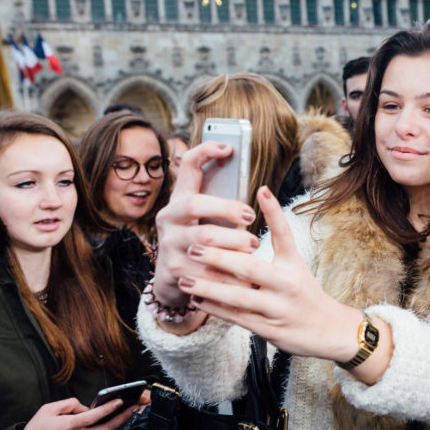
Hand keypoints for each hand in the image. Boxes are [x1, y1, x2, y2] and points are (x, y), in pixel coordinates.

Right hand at [17, 397, 136, 429]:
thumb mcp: (47, 410)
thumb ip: (68, 404)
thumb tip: (86, 407)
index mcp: (66, 426)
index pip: (92, 417)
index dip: (108, 409)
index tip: (119, 401)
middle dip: (122, 419)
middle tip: (133, 410)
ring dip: (118, 428)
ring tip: (129, 417)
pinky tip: (115, 429)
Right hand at [152, 141, 261, 308]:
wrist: (173, 282)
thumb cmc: (201, 243)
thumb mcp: (206, 221)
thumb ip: (223, 207)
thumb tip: (261, 192)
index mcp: (179, 200)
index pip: (187, 166)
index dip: (205, 152)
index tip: (228, 147)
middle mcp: (168, 218)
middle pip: (195, 204)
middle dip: (227, 208)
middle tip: (250, 216)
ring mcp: (168, 244)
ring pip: (203, 239)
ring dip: (233, 243)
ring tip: (253, 246)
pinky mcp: (173, 270)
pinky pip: (204, 269)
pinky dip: (227, 273)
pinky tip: (243, 276)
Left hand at [178, 186, 394, 382]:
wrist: (327, 330)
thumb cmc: (304, 293)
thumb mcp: (296, 266)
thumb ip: (277, 246)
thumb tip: (253, 219)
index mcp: (294, 264)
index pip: (284, 234)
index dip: (274, 212)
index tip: (261, 189)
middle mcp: (287, 283)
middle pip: (250, 268)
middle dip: (219, 257)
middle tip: (194, 246)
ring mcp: (277, 308)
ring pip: (238, 296)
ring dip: (208, 287)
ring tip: (186, 278)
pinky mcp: (268, 328)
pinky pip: (236, 318)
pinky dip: (215, 309)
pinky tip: (197, 300)